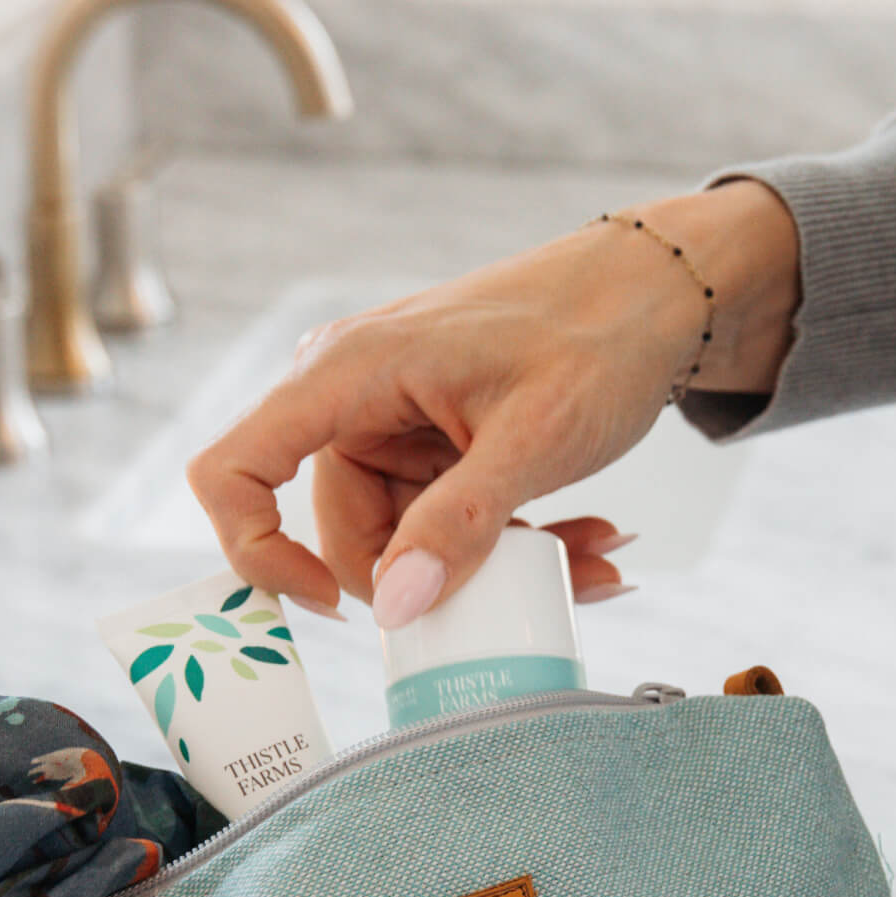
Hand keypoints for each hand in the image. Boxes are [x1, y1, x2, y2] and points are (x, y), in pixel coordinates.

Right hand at [187, 180, 798, 626]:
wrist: (661, 288)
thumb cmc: (599, 329)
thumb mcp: (534, 437)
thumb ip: (459, 523)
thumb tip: (396, 608)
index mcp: (347, 373)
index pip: (234, 469)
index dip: (257, 552)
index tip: (336, 607)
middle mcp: (354, 399)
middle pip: (342, 533)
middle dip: (433, 579)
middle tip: (528, 587)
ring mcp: (396, 425)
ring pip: (407, 540)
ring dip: (492, 567)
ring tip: (588, 558)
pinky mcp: (436, 445)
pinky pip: (447, 522)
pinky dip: (511, 542)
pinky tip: (587, 540)